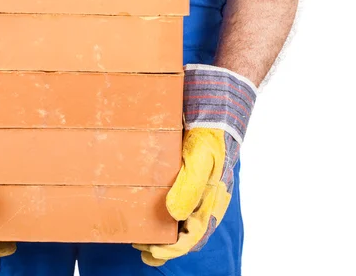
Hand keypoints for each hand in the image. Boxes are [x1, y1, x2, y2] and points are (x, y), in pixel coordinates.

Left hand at [134, 64, 256, 265]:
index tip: (149, 251)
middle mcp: (204, 196)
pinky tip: (148, 206)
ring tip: (141, 234)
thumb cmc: (212, 131)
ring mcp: (197, 185)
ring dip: (162, 230)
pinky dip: (163, 210)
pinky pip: (176, 198)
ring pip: (181, 218)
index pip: (193, 236)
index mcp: (211, 198)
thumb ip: (189, 186)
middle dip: (164, 246)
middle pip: (186, 232)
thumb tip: (174, 217)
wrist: (216, 103)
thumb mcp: (201, 157)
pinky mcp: (188, 172)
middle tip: (139, 246)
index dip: (171, 249)